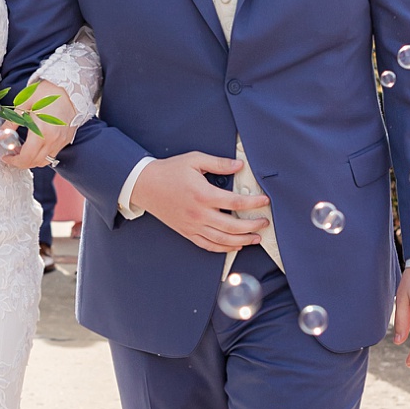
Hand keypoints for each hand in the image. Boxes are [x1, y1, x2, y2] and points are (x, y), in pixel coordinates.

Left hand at [0, 86, 75, 170]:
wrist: (69, 88)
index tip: (5, 157)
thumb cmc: (46, 93)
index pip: (26, 158)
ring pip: (44, 161)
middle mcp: (53, 140)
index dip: (13, 161)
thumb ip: (10, 123)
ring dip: (32, 160)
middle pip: (34, 162)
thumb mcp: (24, 105)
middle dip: (20, 162)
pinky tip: (35, 144)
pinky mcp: (66, 140)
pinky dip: (41, 154)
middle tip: (11, 153)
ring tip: (23, 149)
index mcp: (41, 132)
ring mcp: (61, 141)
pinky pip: (52, 154)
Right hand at [131, 152, 269, 252]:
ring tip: (255, 238)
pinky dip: (223, 248)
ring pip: (222, 239)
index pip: (235, 202)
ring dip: (242, 241)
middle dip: (252, 225)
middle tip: (264, 222)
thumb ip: (218, 163)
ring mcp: (193, 225)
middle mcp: (199, 213)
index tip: (264, 201)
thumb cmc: (169, 171)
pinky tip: (234, 246)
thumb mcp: (194, 160)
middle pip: (233, 226)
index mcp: (203, 194)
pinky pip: (208, 245)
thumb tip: (238, 165)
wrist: (145, 185)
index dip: (253, 203)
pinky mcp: (187, 232)